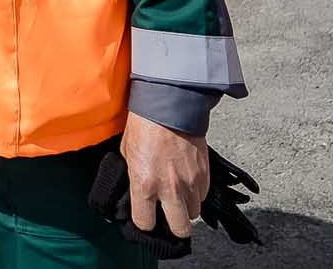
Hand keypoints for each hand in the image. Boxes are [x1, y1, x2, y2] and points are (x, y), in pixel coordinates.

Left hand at [121, 112, 208, 239]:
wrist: (170, 104)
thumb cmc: (144, 125)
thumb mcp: (127, 153)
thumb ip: (133, 177)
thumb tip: (134, 192)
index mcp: (144, 184)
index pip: (145, 223)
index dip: (144, 222)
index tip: (145, 217)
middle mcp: (169, 189)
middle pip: (179, 229)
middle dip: (173, 226)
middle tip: (167, 216)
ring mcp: (190, 183)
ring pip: (194, 213)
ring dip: (186, 207)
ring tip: (177, 195)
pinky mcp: (205, 174)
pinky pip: (203, 195)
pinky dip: (196, 193)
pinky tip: (186, 181)